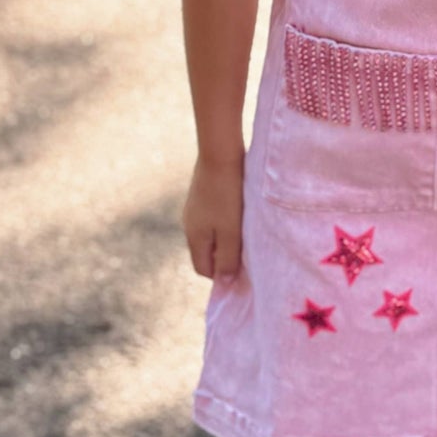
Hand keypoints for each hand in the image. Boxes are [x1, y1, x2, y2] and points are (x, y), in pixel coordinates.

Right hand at [183, 153, 245, 282]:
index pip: (203, 269)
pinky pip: (213, 218)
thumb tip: (223, 282)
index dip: (221, 274)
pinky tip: (240, 213)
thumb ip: (227, 257)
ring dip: (227, 238)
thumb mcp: (231, 231)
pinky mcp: (202, 196)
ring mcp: (194, 209)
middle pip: (206, 252)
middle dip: (224, 257)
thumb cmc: (227, 195)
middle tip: (247, 251)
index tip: (242, 269)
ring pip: (211, 235)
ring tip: (246, 232)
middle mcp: (189, 225)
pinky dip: (225, 222)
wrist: (220, 154)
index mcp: (194, 237)